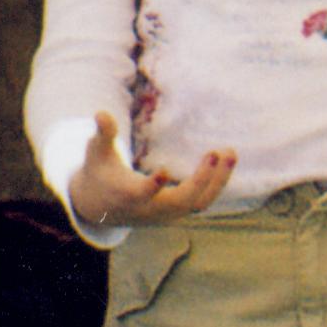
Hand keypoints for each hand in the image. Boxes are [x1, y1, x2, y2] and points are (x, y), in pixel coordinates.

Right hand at [70, 115, 232, 228]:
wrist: (100, 208)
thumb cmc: (99, 173)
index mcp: (127, 195)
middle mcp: (150, 209)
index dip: (152, 186)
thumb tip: (101, 113)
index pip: (141, 195)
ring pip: (198, 204)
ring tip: (230, 153)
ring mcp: (166, 214)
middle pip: (181, 202)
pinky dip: (216, 183)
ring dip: (217, 181)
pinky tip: (226, 160)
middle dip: (201, 180)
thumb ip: (103, 134)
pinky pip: (202, 201)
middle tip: (215, 152)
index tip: (164, 171)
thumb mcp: (96, 153)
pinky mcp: (177, 213)